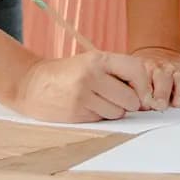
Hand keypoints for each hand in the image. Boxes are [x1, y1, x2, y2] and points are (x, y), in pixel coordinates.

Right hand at [12, 52, 174, 123]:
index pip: (136, 70)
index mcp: (98, 59)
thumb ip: (118, 72)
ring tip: (98, 100)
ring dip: (114, 110)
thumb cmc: (69, 73)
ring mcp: (82, 96)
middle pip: (131, 98)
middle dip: (130, 102)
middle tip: (118, 98)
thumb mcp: (92, 62)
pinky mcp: (76, 114)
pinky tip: (86, 107)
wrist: (32, 84)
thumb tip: (147, 96)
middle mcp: (91, 76)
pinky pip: (102, 119)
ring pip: (118, 112)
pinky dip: (100, 116)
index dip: (145, 84)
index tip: (143, 92)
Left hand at [121, 48, 179, 107]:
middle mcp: (163, 68)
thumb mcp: (134, 77)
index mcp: (146, 68)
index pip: (145, 79)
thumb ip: (134, 90)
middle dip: (162, 93)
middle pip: (163, 78)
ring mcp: (178, 71)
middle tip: (160, 105)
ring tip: (179, 104)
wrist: (159, 53)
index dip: (144, 92)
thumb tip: (136, 106)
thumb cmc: (145, 75)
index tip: (145, 104)